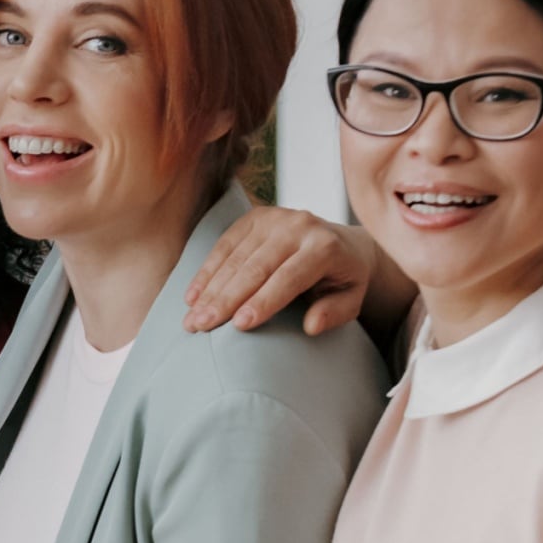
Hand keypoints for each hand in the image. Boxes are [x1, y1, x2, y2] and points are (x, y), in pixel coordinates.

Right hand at [184, 204, 376, 336]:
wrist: (342, 242)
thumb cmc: (343, 278)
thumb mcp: (351, 299)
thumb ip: (335, 312)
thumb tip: (311, 325)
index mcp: (325, 246)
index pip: (288, 277)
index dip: (262, 301)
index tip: (239, 326)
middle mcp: (298, 226)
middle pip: (254, 268)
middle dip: (225, 299)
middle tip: (200, 326)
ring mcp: (274, 218)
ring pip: (234, 258)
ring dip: (209, 291)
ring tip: (191, 319)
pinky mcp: (254, 217)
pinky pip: (224, 246)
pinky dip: (206, 273)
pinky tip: (192, 297)